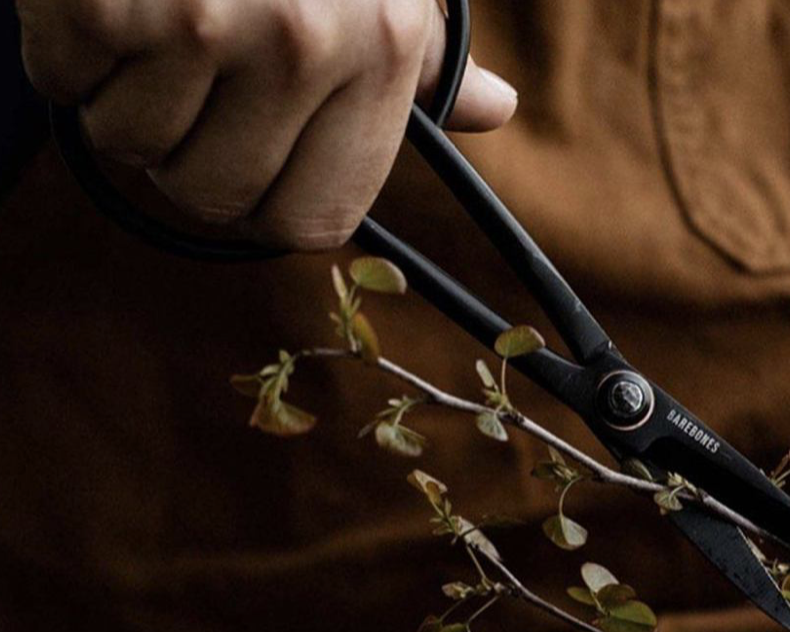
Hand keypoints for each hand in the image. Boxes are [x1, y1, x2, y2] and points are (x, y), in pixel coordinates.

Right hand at [16, 0, 516, 248]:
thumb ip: (424, 61)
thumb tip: (495, 110)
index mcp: (380, 51)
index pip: (315, 219)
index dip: (268, 207)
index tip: (252, 172)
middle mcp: (302, 44)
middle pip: (216, 199)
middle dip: (187, 155)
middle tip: (188, 82)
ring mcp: (201, 20)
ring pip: (133, 147)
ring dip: (126, 97)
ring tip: (152, 18)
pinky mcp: (106, 0)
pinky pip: (62, 86)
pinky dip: (67, 50)